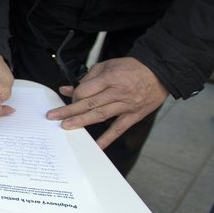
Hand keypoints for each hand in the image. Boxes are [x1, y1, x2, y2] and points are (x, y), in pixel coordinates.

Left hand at [46, 57, 167, 148]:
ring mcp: (126, 105)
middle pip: (89, 104)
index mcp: (110, 78)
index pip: (85, 90)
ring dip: (81, 122)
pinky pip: (118, 129)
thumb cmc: (132, 68)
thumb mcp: (108, 66)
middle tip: (53, 116)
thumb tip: (67, 89)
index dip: (74, 95)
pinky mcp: (134, 116)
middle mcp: (117, 93)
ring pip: (100, 116)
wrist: (160, 72)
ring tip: (66, 126)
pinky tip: (96, 146)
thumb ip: (87, 78)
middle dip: (69, 111)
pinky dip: (107, 139)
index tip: (69, 99)